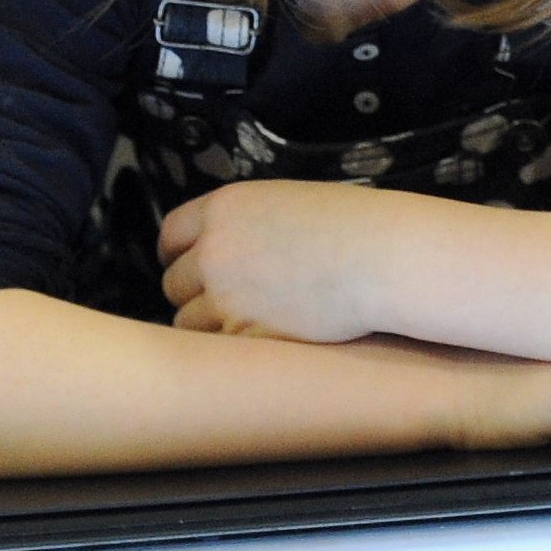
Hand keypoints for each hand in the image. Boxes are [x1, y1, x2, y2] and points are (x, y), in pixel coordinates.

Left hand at [160, 180, 416, 343]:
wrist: (381, 257)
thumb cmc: (349, 225)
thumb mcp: (285, 202)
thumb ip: (243, 222)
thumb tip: (221, 244)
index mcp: (223, 209)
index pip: (169, 237)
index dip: (178, 256)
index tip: (189, 268)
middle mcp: (214, 251)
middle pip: (173, 283)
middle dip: (194, 294)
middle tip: (225, 301)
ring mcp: (226, 297)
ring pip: (188, 323)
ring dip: (210, 326)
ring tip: (248, 321)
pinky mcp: (245, 335)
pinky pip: (219, 348)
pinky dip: (234, 347)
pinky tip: (263, 337)